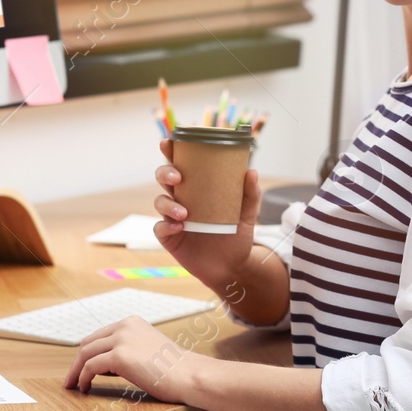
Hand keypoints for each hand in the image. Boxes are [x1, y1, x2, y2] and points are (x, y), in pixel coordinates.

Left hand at [63, 315, 207, 402]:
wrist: (190, 375)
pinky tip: (84, 388)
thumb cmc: (173, 370)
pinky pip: (90, 367)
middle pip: (88, 342)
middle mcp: (124, 326)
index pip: (99, 335)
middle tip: (71, 379)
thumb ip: (127, 351)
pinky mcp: (119, 356)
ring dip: (76, 371)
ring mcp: (121, 339)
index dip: (87, 353)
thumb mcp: (148, 350)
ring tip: (74, 386)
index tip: (80, 368)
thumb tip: (102, 365)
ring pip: (85, 354)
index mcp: (131, 322)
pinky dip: (82, 378)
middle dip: (77, 362)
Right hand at [153, 139, 262, 288]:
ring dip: (168, 204)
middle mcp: (182, 199)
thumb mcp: (247, 215)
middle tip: (178, 177)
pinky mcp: (170, 238)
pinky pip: (160, 228)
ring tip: (185, 213)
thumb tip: (251, 172)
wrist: (233, 268)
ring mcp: (173, 218)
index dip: (171, 152)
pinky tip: (178, 228)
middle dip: (166, 172)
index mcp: (197, 188)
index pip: (181, 164)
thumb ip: (250, 194)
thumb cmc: (237, 236)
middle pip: (164, 178)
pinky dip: (166, 226)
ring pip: (160, 202)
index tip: (168, 142)